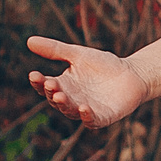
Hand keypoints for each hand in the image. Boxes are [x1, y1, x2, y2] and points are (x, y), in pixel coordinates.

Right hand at [27, 35, 149, 127]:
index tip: (34, 74)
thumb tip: (29, 40)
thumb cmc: (103, 65)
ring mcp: (86, 110)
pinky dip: (87, 116)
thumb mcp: (78, 54)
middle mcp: (72, 100)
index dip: (39, 82)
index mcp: (63, 85)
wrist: (132, 74)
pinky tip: (84, 108)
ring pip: (70, 111)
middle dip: (51, 93)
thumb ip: (55, 50)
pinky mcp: (103, 117)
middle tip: (49, 84)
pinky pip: (92, 120)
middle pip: (56, 100)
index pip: (45, 86)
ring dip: (64, 105)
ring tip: (60, 96)